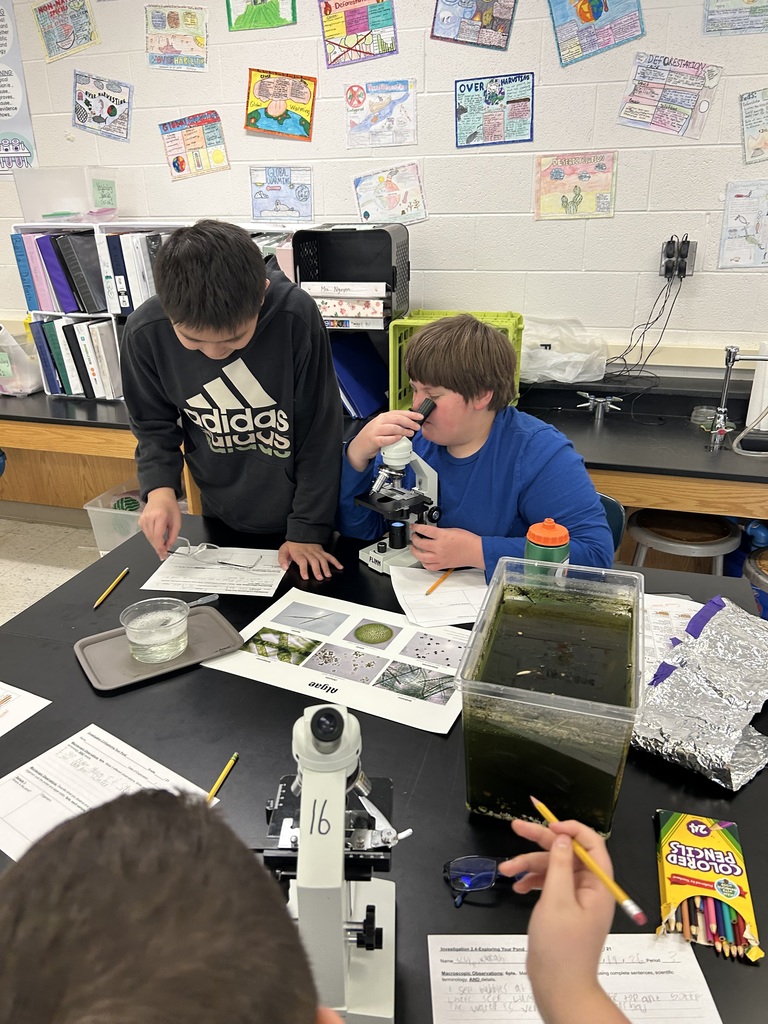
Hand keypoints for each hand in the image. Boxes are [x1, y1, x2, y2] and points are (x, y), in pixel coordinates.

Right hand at [139, 487, 180, 560]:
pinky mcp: (140, 521)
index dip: (160, 547)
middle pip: (152, 539)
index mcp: (159, 516)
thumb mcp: (177, 521)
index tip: (164, 554)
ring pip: (148, 538)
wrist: (160, 496)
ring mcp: (143, 519)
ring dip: (155, 544)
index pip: (157, 536)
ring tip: (162, 546)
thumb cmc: (170, 506)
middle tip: (163, 555)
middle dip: (158, 548)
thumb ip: (173, 536)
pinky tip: (157, 536)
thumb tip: (168, 547)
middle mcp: (149, 518)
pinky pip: (145, 534)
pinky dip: (151, 538)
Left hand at [278, 541, 343, 580]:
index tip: (306, 576)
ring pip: (322, 559)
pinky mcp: (321, 551)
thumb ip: (282, 559)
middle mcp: (308, 552)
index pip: (302, 561)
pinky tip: (339, 566)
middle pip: (314, 561)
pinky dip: (335, 561)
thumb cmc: (293, 544)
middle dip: (317, 570)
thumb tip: (284, 567)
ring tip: (328, 575)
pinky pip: (329, 556)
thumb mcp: (283, 550)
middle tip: (320, 578)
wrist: (300, 534)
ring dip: (326, 567)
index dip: (304, 569)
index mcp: (299, 553)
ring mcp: (316, 552)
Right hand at [346, 410, 424, 471]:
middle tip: (417, 426)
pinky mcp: (374, 441)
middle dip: (409, 422)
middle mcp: (379, 422)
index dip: (410, 414)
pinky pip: (385, 439)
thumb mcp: (383, 426)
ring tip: (411, 433)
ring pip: (392, 428)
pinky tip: (399, 438)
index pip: (398, 412)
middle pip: (397, 419)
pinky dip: (394, 439)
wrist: (359, 447)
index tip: (420, 416)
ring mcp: (375, 431)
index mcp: (383, 417)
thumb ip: (394, 424)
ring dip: (403, 430)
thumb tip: (410, 423)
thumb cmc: (372, 436)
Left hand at [408, 524, 482, 570]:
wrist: (476, 551)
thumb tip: (430, 532)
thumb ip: (440, 531)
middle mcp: (439, 547)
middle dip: (414, 538)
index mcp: (442, 536)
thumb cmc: (468, 541)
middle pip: (420, 543)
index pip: (424, 530)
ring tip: (414, 547)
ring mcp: (440, 557)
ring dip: (415, 551)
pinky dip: (423, 563)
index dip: (416, 527)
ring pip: (421, 556)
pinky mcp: (442, 565)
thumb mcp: (452, 530)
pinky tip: (422, 559)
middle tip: (414, 536)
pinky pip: (428, 566)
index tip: (414, 526)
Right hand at [499, 819, 626, 1023]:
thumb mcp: (557, 901)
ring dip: (529, 866)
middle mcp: (590, 889)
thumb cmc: (561, 946)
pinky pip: (549, 886)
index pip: (591, 844)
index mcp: (598, 885)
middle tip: (516, 826)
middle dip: (541, 841)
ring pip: (553, 869)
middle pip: (567, 854)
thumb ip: (560, 865)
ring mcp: (576, 900)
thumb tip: (562, 838)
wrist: (559, 988)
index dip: (571, 829)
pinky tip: (517, 888)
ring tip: (505, 870)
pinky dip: (532, 883)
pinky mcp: (563, 910)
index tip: (548, 825)